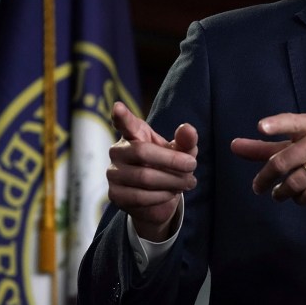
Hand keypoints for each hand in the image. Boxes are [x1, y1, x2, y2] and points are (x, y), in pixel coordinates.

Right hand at [106, 101, 197, 240]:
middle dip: (172, 161)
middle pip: (143, 152)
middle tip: (192, 166)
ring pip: (144, 177)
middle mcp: (118, 151)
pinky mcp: (115, 195)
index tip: (118, 107)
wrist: (158, 198)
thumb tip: (188, 129)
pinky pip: (140, 196)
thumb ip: (186, 140)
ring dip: (172, 181)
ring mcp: (113, 173)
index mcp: (134, 134)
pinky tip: (171, 193)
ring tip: (188, 182)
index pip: (126, 123)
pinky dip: (161, 196)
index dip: (121, 116)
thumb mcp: (181, 152)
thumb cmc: (168, 166)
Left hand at [230, 113, 305, 205]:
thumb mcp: (298, 145)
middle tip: (258, 187)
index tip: (261, 127)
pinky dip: (300, 199)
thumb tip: (234, 146)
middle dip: (266, 177)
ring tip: (279, 194)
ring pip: (295, 181)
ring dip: (283, 192)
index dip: (276, 124)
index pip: (291, 122)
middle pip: (284, 160)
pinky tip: (300, 197)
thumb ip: (266, 148)